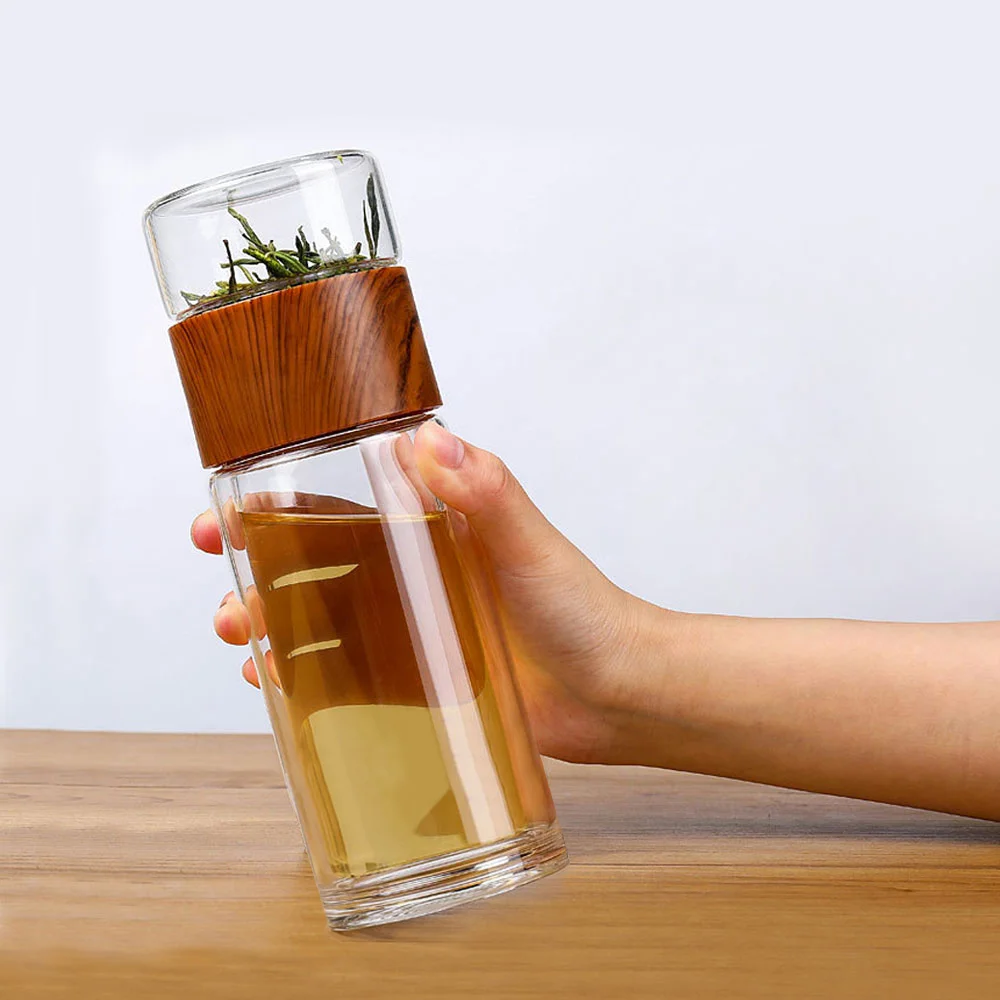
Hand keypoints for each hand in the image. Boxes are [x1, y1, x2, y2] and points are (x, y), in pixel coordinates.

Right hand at [191, 422, 648, 763]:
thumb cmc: (586, 611)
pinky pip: (351, 673)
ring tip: (239, 632)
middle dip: (261, 562)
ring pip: (325, 616)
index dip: (283, 501)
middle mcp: (422, 570)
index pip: (346, 501)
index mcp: (439, 525)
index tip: (232, 506)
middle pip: (320, 558)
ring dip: (273, 619)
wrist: (618, 694)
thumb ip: (485, 492)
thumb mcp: (529, 544)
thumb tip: (429, 436)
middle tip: (223, 575)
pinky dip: (308, 673)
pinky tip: (273, 681)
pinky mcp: (424, 677)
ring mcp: (419, 626)